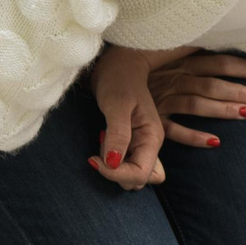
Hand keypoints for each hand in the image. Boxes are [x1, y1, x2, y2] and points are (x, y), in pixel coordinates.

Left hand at [88, 44, 179, 189]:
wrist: (117, 64)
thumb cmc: (118, 79)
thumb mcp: (116, 105)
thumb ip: (118, 135)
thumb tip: (114, 164)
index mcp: (153, 137)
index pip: (140, 174)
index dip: (115, 174)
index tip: (93, 159)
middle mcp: (150, 144)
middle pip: (138, 180)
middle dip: (116, 172)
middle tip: (102, 145)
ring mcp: (141, 144)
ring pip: (131, 175)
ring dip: (114, 166)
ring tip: (104, 140)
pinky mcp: (130, 142)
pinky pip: (124, 163)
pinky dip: (112, 159)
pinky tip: (104, 140)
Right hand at [147, 50, 245, 146]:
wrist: (111, 75)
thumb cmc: (148, 64)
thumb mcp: (171, 53)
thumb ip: (196, 53)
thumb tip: (229, 48)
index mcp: (181, 62)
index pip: (216, 62)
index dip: (240, 66)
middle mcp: (174, 79)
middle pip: (209, 84)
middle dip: (235, 90)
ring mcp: (163, 99)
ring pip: (196, 104)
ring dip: (221, 109)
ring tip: (245, 114)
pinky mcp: (153, 119)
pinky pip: (174, 130)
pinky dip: (194, 136)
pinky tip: (215, 142)